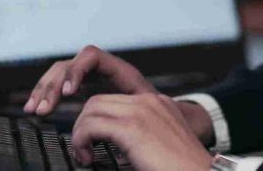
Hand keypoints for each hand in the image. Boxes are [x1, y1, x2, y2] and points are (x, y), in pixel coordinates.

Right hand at [24, 45, 155, 115]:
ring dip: (44, 90)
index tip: (70, 94)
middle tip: (44, 108)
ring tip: (34, 109)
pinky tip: (37, 106)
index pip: (91, 56)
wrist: (167, 118)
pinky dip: (47, 95)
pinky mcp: (84, 90)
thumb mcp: (150, 108)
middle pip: (69, 65)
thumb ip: (135, 107)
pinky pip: (60, 86)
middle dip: (53, 85)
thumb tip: (125, 118)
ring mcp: (91, 79)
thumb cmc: (162, 114)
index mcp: (120, 70)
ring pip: (60, 75)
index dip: (77, 71)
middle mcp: (102, 70)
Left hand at [70, 93, 213, 170]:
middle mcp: (149, 101)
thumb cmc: (182, 169)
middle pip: (98, 100)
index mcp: (157, 105)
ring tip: (85, 155)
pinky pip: (91, 125)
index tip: (92, 140)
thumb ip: (142, 140)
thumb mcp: (161, 146)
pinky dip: (81, 140)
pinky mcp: (133, 128)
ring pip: (91, 109)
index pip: (115, 99)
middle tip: (85, 149)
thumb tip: (118, 147)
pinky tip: (87, 157)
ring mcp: (142, 111)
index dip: (97, 119)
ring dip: (81, 133)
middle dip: (84, 124)